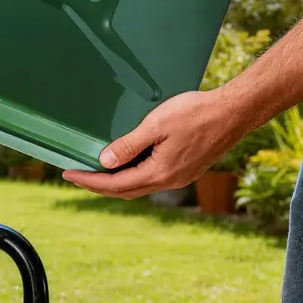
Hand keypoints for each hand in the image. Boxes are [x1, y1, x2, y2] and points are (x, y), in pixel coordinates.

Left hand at [62, 89, 246, 199]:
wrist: (234, 112)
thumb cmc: (195, 114)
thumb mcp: (156, 125)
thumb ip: (129, 145)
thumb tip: (105, 162)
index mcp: (160, 173)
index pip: (115, 184)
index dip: (89, 181)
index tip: (68, 175)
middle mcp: (169, 180)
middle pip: (125, 190)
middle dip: (98, 185)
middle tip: (75, 176)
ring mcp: (179, 176)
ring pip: (139, 186)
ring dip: (115, 182)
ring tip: (94, 172)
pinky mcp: (186, 168)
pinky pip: (151, 178)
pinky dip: (132, 175)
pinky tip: (126, 164)